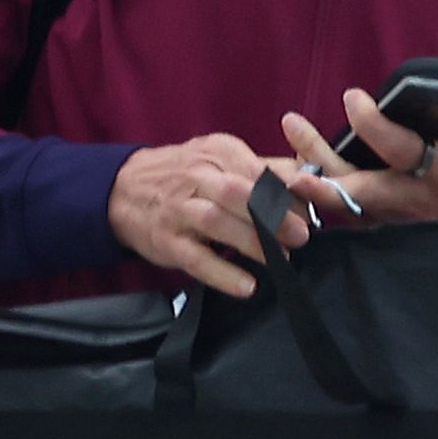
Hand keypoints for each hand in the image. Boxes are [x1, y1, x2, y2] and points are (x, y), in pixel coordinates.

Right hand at [109, 135, 303, 296]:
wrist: (123, 190)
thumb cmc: (184, 176)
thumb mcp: (221, 159)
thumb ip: (265, 169)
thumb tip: (311, 182)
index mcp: (218, 153)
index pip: (259, 170)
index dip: (289, 190)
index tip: (314, 207)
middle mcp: (197, 177)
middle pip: (239, 193)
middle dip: (273, 215)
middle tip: (300, 236)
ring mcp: (179, 211)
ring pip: (217, 223)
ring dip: (252, 242)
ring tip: (280, 259)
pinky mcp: (167, 242)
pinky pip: (196, 259)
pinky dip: (222, 273)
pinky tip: (246, 285)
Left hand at [279, 94, 437, 241]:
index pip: (401, 148)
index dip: (372, 124)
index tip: (351, 98)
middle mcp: (411, 198)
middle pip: (356, 184)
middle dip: (320, 160)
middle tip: (292, 125)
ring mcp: (392, 218)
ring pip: (342, 200)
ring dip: (307, 177)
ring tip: (279, 153)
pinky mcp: (381, 228)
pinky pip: (342, 212)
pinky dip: (314, 194)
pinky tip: (290, 173)